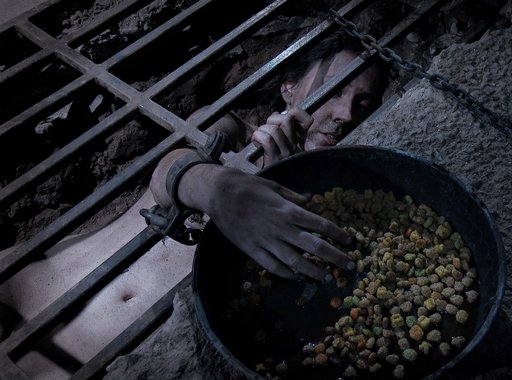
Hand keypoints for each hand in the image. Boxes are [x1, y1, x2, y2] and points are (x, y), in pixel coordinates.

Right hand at [182, 165, 353, 281]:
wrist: (220, 194)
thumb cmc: (249, 186)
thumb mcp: (274, 186)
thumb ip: (293, 196)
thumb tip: (310, 201)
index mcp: (288, 210)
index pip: (320, 225)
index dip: (338, 234)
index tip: (350, 241)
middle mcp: (281, 228)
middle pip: (314, 246)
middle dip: (334, 257)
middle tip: (349, 266)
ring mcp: (267, 241)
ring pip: (295, 261)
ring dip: (313, 271)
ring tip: (327, 277)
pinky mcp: (253, 250)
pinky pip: (273, 267)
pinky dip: (286, 274)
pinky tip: (297, 278)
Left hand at [251, 107, 312, 166]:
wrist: (270, 183)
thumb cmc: (272, 160)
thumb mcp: (282, 143)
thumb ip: (281, 128)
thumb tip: (277, 113)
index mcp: (297, 140)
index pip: (307, 120)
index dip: (297, 113)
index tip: (286, 117)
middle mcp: (294, 146)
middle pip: (287, 119)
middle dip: (273, 119)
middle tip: (267, 128)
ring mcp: (285, 153)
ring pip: (274, 129)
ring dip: (262, 129)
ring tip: (259, 137)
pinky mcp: (274, 159)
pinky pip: (267, 140)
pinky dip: (258, 137)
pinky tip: (256, 142)